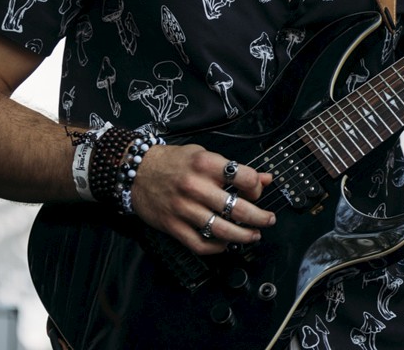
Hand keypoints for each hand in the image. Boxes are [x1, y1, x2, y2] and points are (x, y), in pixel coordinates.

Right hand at [129, 143, 275, 254]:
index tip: (258, 191)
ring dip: (244, 236)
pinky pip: (200, 244)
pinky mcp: (173, 226)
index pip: (244, 178)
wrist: (135, 172)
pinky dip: (217, 248)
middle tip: (268, 220)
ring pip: (222, 230)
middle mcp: (195, 187)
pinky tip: (226, 244)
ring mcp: (184, 209)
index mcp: (205, 164)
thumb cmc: (172, 162)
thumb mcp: (204, 155)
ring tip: (254, 235)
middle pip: (238, 208)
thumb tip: (266, 178)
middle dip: (260, 217)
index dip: (257, 187)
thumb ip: (234, 168)